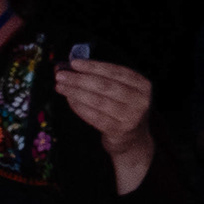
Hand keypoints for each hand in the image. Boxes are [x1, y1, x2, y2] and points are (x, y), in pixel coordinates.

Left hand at [60, 57, 158, 193]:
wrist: (133, 140)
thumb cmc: (122, 109)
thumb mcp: (121, 91)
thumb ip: (100, 77)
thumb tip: (70, 66)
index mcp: (142, 85)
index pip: (115, 71)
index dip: (93, 66)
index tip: (74, 63)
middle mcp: (140, 100)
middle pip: (105, 85)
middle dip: (80, 79)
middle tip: (61, 75)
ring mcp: (131, 117)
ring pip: (98, 101)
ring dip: (76, 92)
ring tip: (61, 87)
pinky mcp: (119, 130)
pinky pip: (94, 116)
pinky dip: (79, 107)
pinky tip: (69, 100)